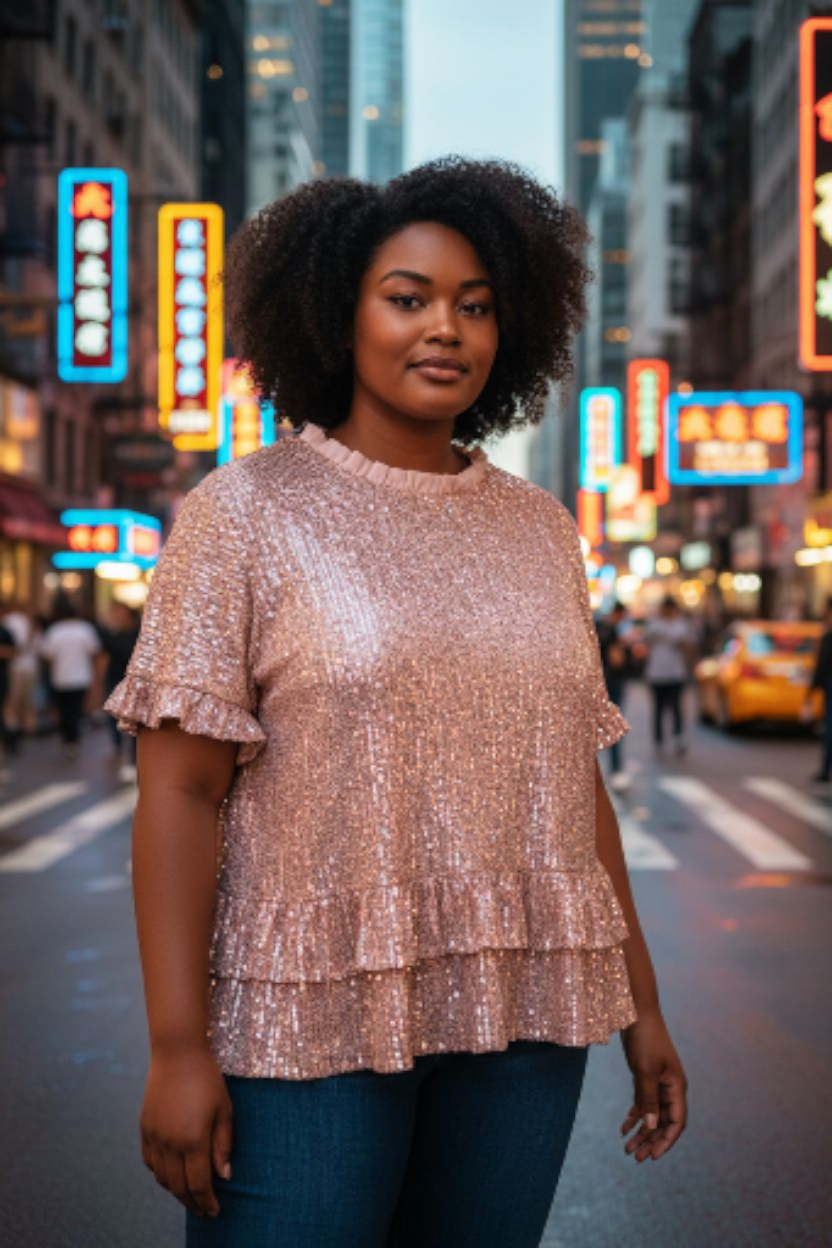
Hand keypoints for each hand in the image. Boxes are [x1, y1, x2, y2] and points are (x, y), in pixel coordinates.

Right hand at [140, 1044, 232, 1217]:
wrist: (177, 1052)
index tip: (215, 1210)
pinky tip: (171, 1174)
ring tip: (190, 1194)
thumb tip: (224, 1175)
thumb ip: (223, 1144)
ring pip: (162, 1178)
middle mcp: (170, 1143)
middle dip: (192, 1202)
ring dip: (176, 1191)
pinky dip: (161, 1174)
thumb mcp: (224, 1109)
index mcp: (193, 1139)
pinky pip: (150, 1162)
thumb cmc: (207, 1078)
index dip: (207, 1202)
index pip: (198, 1184)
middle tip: (204, 1210)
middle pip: (178, 1187)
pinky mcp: (145, 1128)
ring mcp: (154, 1136)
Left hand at [619, 1009, 686, 1161]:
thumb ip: (648, 1099)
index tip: (652, 1156)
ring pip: (651, 1115)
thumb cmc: (645, 1038)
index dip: (666, 1141)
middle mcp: (670, 1088)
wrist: (636, 1012)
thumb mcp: (645, 1070)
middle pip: (663, 1122)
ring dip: (640, 1132)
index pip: (677, 1122)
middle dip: (650, 1141)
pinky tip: (623, 1128)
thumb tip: (651, 1127)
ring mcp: (658, 1083)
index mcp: (676, 1087)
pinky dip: (634, 1116)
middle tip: (635, 1157)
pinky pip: (642, 1103)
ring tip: (627, 1148)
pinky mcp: (645, 1077)